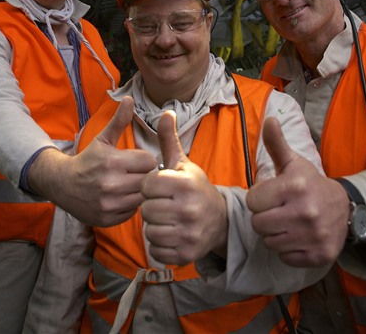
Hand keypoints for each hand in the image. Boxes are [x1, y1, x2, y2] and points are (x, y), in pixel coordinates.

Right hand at [29, 96, 156, 226]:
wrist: (62, 185)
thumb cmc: (87, 160)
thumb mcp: (102, 139)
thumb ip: (119, 120)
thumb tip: (130, 98)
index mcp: (112, 162)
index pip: (149, 161)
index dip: (145, 160)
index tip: (138, 160)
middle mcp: (111, 185)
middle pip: (148, 180)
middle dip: (144, 176)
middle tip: (136, 173)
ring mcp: (109, 205)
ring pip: (142, 198)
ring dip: (139, 192)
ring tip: (130, 185)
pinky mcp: (108, 220)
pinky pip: (132, 212)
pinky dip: (130, 206)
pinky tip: (122, 198)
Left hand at [140, 111, 227, 265]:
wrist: (220, 220)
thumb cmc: (195, 188)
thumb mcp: (183, 163)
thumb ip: (168, 140)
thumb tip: (165, 112)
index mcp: (185, 184)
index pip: (146, 186)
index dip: (149, 186)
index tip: (159, 186)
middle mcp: (188, 209)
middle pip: (146, 210)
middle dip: (151, 206)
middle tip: (163, 203)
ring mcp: (188, 234)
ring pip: (149, 231)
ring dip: (154, 225)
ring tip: (166, 218)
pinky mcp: (186, 254)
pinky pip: (156, 250)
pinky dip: (159, 244)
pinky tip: (170, 233)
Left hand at [246, 117, 349, 266]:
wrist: (345, 209)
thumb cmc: (310, 184)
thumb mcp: (294, 163)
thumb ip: (277, 144)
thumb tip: (269, 119)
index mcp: (294, 186)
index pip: (252, 202)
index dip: (259, 199)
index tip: (272, 196)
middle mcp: (304, 212)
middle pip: (257, 224)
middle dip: (264, 218)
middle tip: (278, 211)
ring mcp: (313, 236)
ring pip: (269, 242)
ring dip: (275, 234)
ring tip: (288, 223)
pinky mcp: (318, 255)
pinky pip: (284, 257)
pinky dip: (288, 250)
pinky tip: (298, 237)